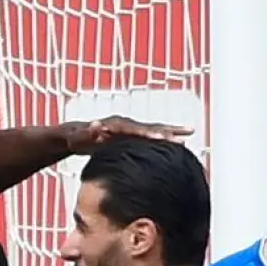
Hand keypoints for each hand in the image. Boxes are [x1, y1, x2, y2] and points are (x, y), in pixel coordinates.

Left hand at [63, 115, 193, 154]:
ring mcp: (131, 127)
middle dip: (168, 131)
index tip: (164, 138)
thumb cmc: (76, 138)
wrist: (75, 134)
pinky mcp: (133, 134)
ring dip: (173, 130)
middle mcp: (127, 123)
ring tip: (191, 132)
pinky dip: (166, 135)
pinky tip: (180, 141)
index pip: (137, 130)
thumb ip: (88, 133)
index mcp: (116, 125)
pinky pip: (153, 134)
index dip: (151, 134)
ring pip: (155, 128)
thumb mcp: (79, 138)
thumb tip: (96, 125)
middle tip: (185, 136)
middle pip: (150, 127)